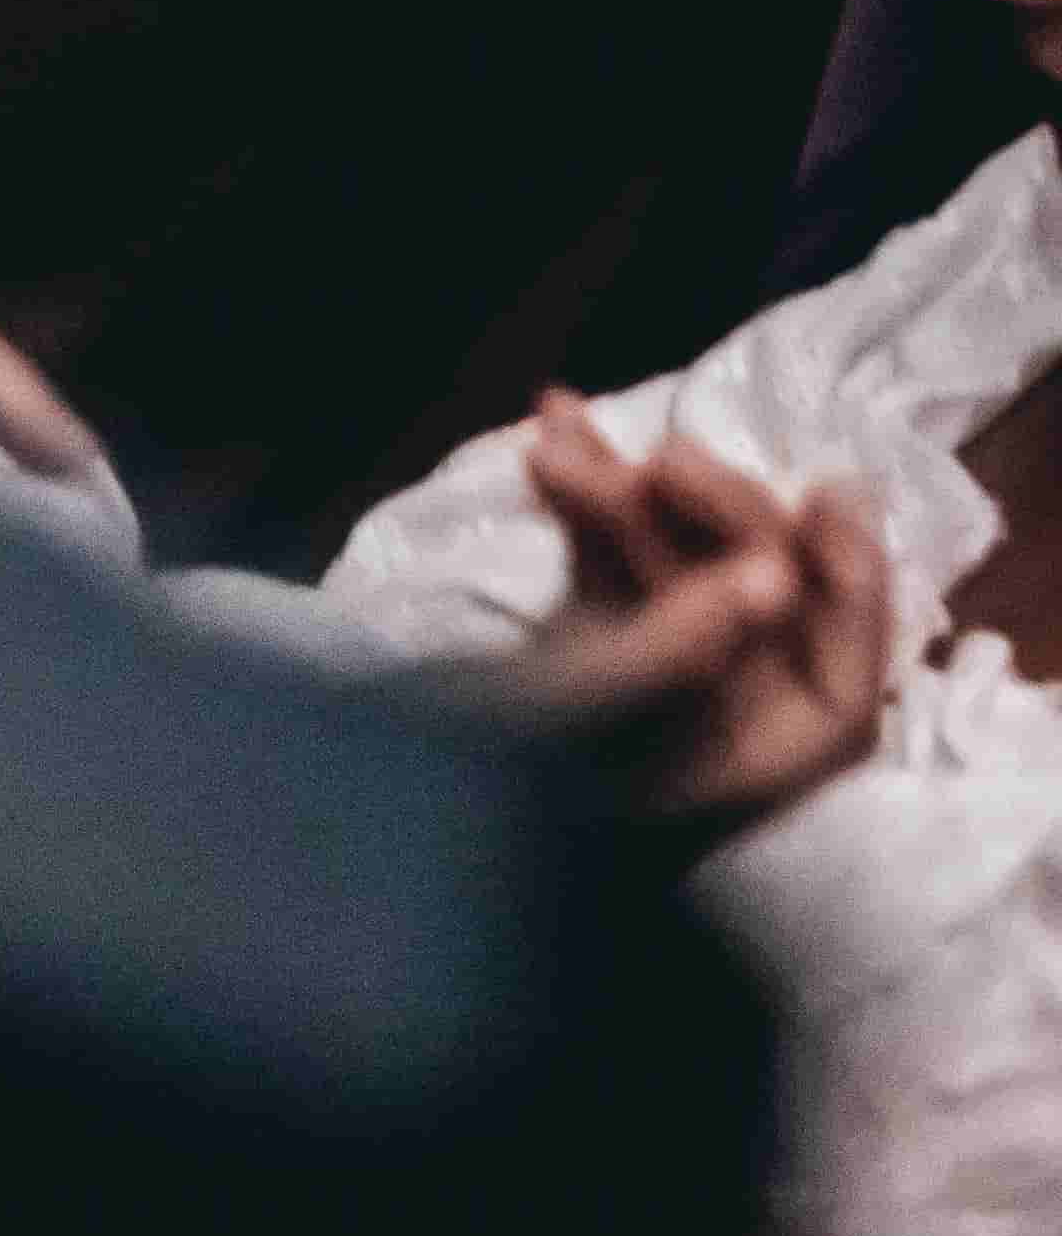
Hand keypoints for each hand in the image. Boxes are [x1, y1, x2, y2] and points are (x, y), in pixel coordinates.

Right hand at [499, 397, 891, 843]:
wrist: (384, 809)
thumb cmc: (488, 781)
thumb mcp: (582, 716)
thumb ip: (678, 646)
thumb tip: (774, 574)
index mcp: (736, 781)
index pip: (837, 694)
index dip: (852, 598)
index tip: (830, 497)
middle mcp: (711, 733)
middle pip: (758, 607)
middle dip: (717, 516)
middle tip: (663, 459)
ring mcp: (647, 685)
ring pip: (679, 566)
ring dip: (627, 491)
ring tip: (559, 438)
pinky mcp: (582, 645)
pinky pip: (612, 556)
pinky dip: (586, 496)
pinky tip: (554, 426)